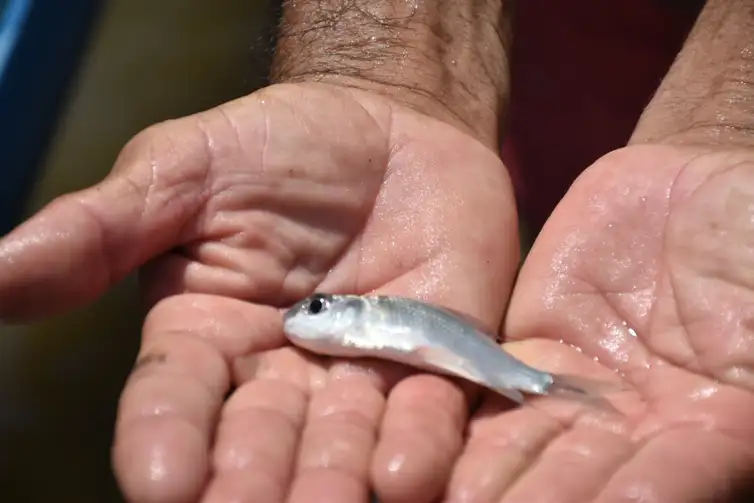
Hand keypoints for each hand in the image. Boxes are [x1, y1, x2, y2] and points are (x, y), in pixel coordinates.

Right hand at [0, 83, 519, 501]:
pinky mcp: (434, 359)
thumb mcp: (184, 170)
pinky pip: (427, 410)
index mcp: (206, 337)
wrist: (388, 125)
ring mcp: (361, 373)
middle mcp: (280, 374)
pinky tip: (406, 473)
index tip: (158, 480)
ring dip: (334, 480)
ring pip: (343, 443)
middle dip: (253, 480)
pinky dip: (420, 442)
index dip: (164, 439)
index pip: (174, 400)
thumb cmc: (278, 146)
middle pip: (259, 442)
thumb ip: (102, 228)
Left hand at [441, 3, 753, 499]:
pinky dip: (459, 418)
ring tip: (440, 499)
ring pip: (525, 444)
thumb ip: (744, 376)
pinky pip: (488, 386)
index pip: (673, 480)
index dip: (637, 498)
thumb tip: (737, 419)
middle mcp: (639, 427)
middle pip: (583, 480)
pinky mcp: (529, 347)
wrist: (700, 189)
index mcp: (713, 428)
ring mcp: (578, 390)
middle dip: (540, 500)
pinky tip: (421, 445)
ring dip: (488, 477)